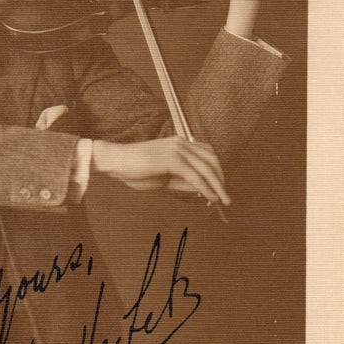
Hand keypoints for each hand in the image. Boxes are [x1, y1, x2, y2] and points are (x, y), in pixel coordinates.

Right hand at [92, 136, 230, 205]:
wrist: (116, 162)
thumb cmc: (135, 170)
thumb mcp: (164, 177)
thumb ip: (182, 181)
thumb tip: (202, 190)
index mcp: (180, 143)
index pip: (207, 154)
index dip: (217, 171)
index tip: (220, 187)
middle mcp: (182, 143)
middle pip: (212, 160)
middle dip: (221, 179)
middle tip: (226, 196)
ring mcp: (177, 149)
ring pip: (206, 168)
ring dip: (218, 186)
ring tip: (223, 200)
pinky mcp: (173, 160)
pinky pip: (195, 177)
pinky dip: (206, 188)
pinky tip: (211, 198)